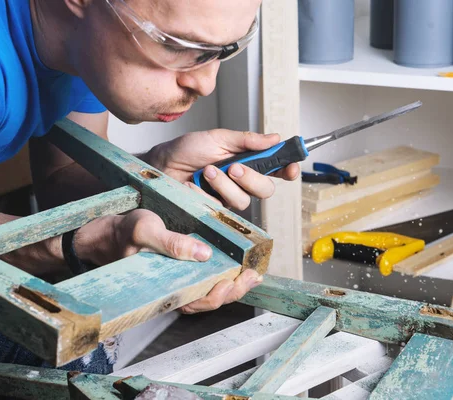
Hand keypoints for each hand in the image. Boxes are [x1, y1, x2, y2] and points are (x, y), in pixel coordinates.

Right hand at [74, 209, 261, 312]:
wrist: (110, 233)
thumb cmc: (125, 234)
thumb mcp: (146, 231)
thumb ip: (172, 243)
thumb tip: (203, 254)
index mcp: (165, 288)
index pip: (197, 302)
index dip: (218, 296)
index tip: (232, 281)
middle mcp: (175, 289)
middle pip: (209, 299)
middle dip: (234, 290)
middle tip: (252, 276)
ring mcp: (180, 280)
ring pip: (211, 290)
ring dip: (234, 283)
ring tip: (252, 272)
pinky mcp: (184, 269)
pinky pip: (208, 277)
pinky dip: (226, 272)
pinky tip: (240, 263)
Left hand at [146, 129, 299, 209]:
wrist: (161, 165)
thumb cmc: (188, 150)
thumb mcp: (218, 138)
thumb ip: (247, 140)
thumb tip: (275, 137)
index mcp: (249, 160)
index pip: (277, 168)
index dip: (288, 169)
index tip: (291, 169)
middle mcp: (242, 181)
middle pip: (266, 189)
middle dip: (252, 179)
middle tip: (234, 168)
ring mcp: (229, 197)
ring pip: (244, 201)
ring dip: (225, 186)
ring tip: (206, 172)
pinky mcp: (215, 209)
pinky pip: (221, 208)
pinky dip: (207, 194)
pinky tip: (194, 185)